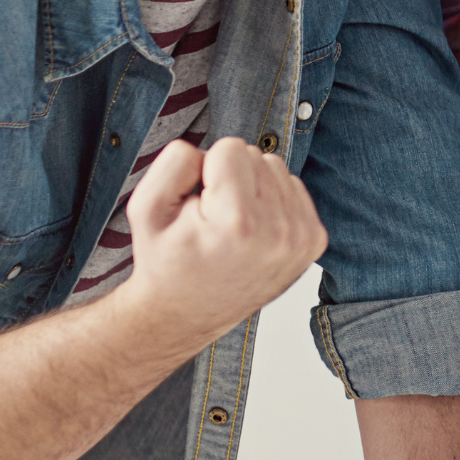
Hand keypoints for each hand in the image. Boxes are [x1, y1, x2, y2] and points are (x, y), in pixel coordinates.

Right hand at [118, 137, 327, 345]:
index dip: (205, 170)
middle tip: (213, 219)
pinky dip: (272, 201)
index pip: (230, 147)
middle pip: (256, 155)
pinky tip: (253, 230)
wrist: (187, 312)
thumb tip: (213, 149)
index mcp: (238, 222)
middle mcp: (279, 231)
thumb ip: (175, 161)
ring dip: (253, 187)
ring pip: (277, 168)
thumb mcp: (145, 208)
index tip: (199, 205)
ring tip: (232, 225)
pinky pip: (294, 188)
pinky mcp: (315, 241)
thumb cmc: (167, 261)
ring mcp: (302, 238)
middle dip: (231, 178)